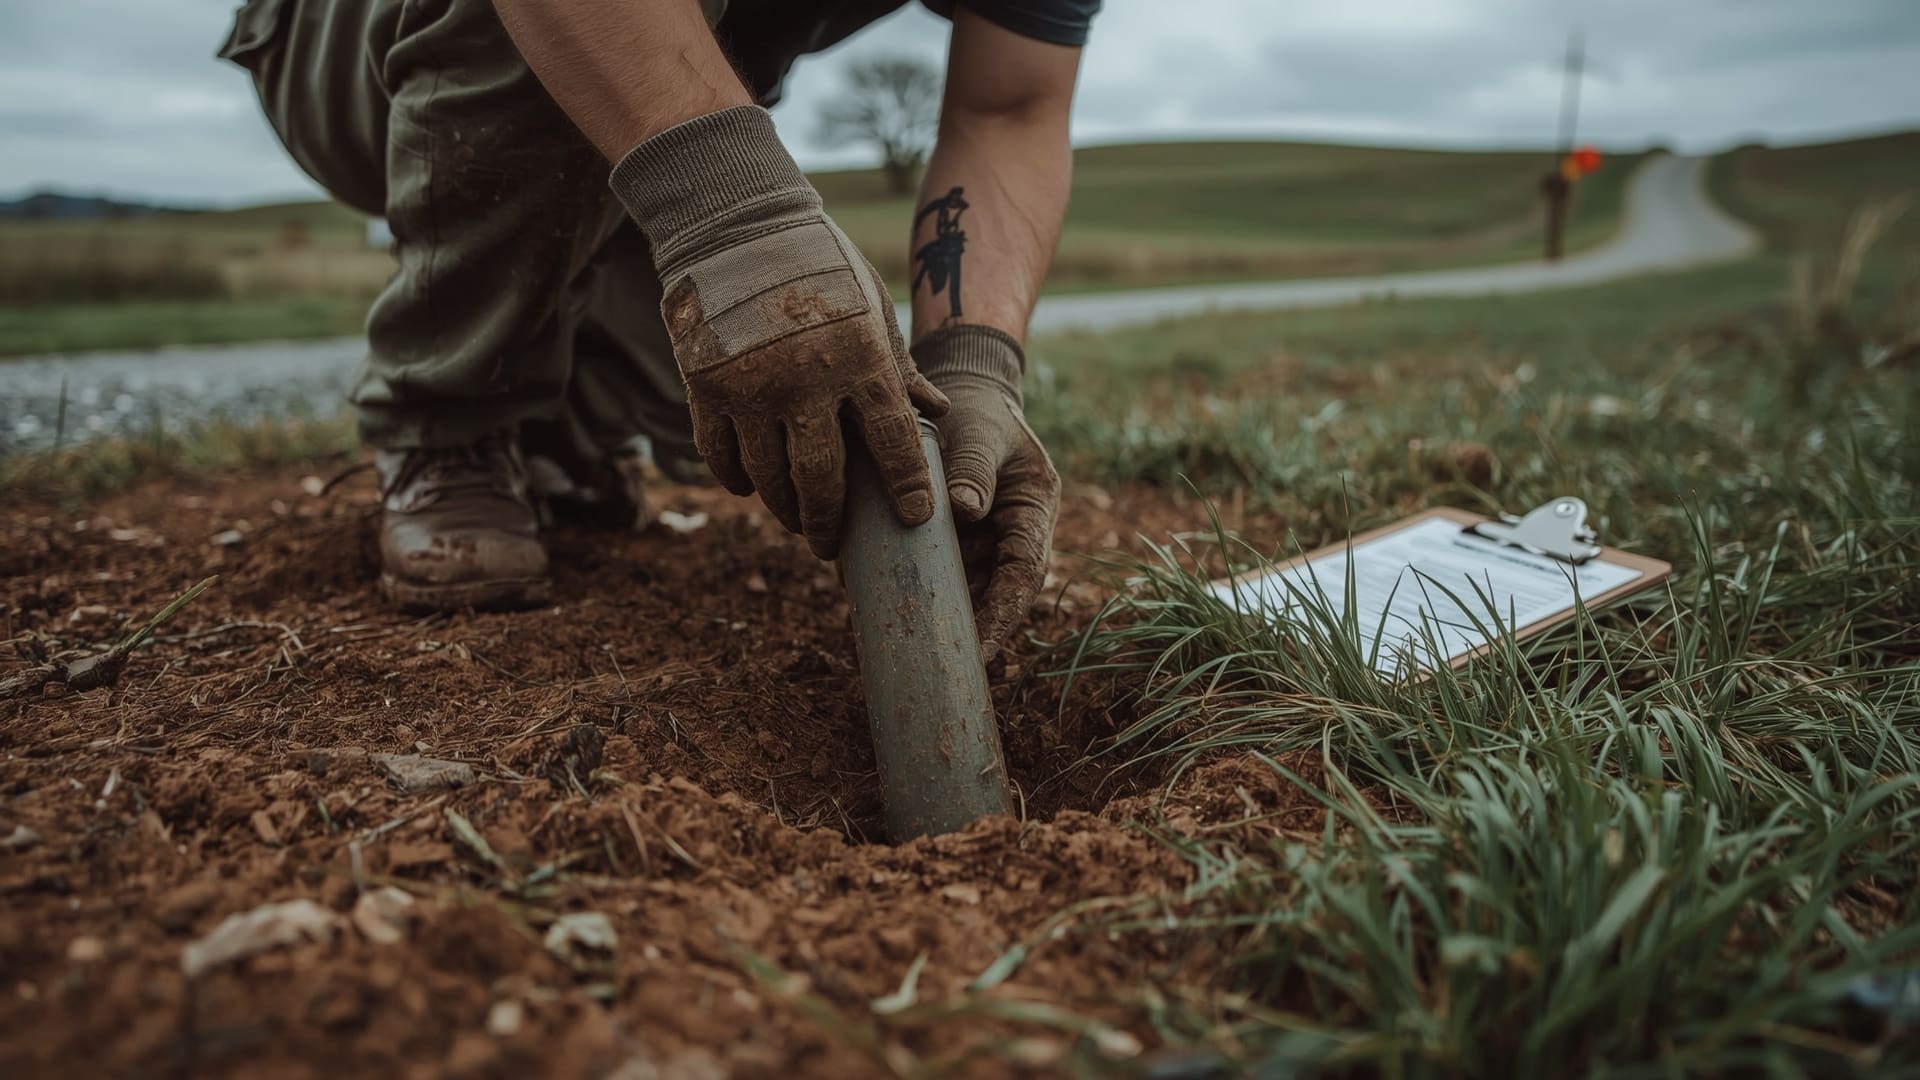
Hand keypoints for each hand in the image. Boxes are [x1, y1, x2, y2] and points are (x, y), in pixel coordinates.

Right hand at [610, 106, 947, 558]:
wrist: (736, 227)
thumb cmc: (819, 269)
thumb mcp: (871, 310)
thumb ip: (898, 368)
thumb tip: (936, 414)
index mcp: (859, 359)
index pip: (891, 442)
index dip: (906, 488)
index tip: (914, 519)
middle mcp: (806, 382)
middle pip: (822, 480)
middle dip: (830, 523)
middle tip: (832, 547)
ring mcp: (751, 389)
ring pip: (768, 478)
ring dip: (783, 509)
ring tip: (796, 521)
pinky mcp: (706, 389)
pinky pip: (721, 457)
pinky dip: (737, 480)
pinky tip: (751, 488)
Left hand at [913, 326, 1059, 658]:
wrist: (965, 396)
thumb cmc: (981, 412)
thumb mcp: (983, 432)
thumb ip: (974, 465)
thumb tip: (963, 509)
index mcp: (1032, 512)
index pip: (1023, 574)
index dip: (1004, 616)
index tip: (980, 650)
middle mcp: (1008, 537)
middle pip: (990, 595)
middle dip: (965, 631)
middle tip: (932, 664)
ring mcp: (977, 543)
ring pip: (957, 591)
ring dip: (932, 615)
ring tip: (898, 645)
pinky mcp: (946, 543)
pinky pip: (928, 573)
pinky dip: (907, 590)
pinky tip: (875, 610)